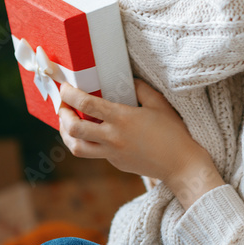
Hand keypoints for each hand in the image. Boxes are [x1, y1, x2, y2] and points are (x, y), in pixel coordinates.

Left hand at [57, 79, 224, 208]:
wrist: (181, 165)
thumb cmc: (173, 132)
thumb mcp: (159, 103)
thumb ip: (140, 88)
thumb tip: (127, 80)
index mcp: (122, 119)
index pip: (86, 104)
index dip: (69, 94)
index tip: (64, 87)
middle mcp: (112, 137)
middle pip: (73, 128)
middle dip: (62, 115)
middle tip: (63, 106)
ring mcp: (112, 153)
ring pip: (77, 147)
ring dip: (66, 134)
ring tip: (68, 123)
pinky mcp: (115, 163)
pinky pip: (94, 152)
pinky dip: (87, 141)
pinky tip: (93, 132)